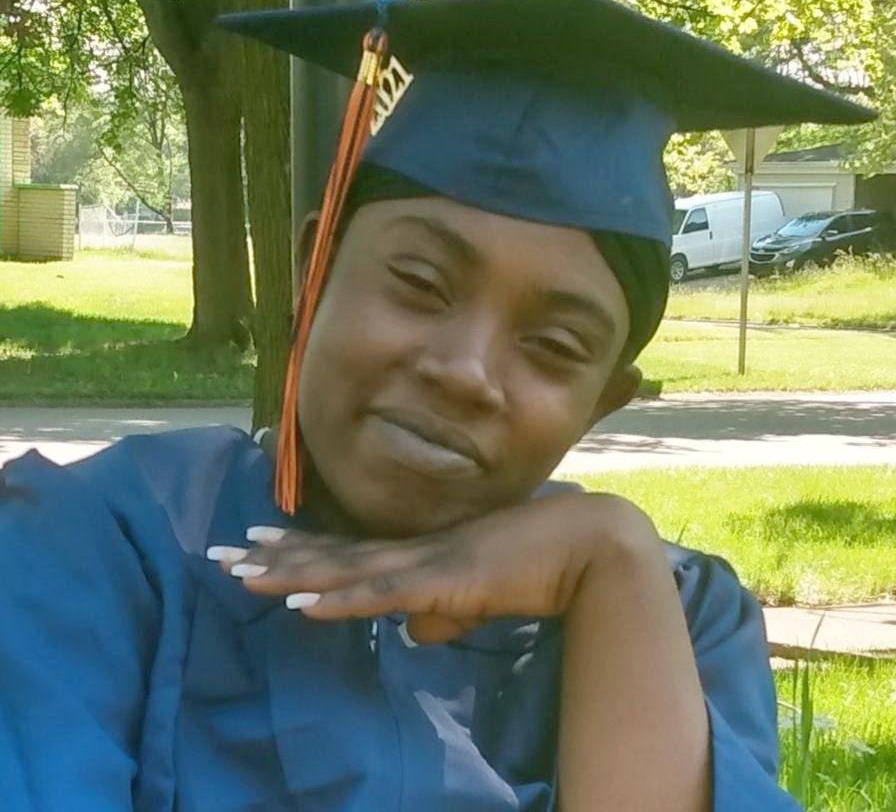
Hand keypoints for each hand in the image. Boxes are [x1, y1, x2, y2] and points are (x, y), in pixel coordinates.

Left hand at [211, 492, 659, 643]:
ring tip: (239, 571)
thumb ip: (441, 612)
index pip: (345, 550)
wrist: (585, 544)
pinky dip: (337, 600)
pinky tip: (299, 605)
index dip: (298, 548)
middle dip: (272, 556)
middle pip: (329, 554)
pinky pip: (380, 595)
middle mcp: (411, 550)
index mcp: (418, 551)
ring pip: (342, 569)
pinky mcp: (444, 581)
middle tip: (218, 552)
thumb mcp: (477, 594)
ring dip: (288, 573)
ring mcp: (424, 562)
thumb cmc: (535, 563)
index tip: (255, 542)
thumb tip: (411, 634)